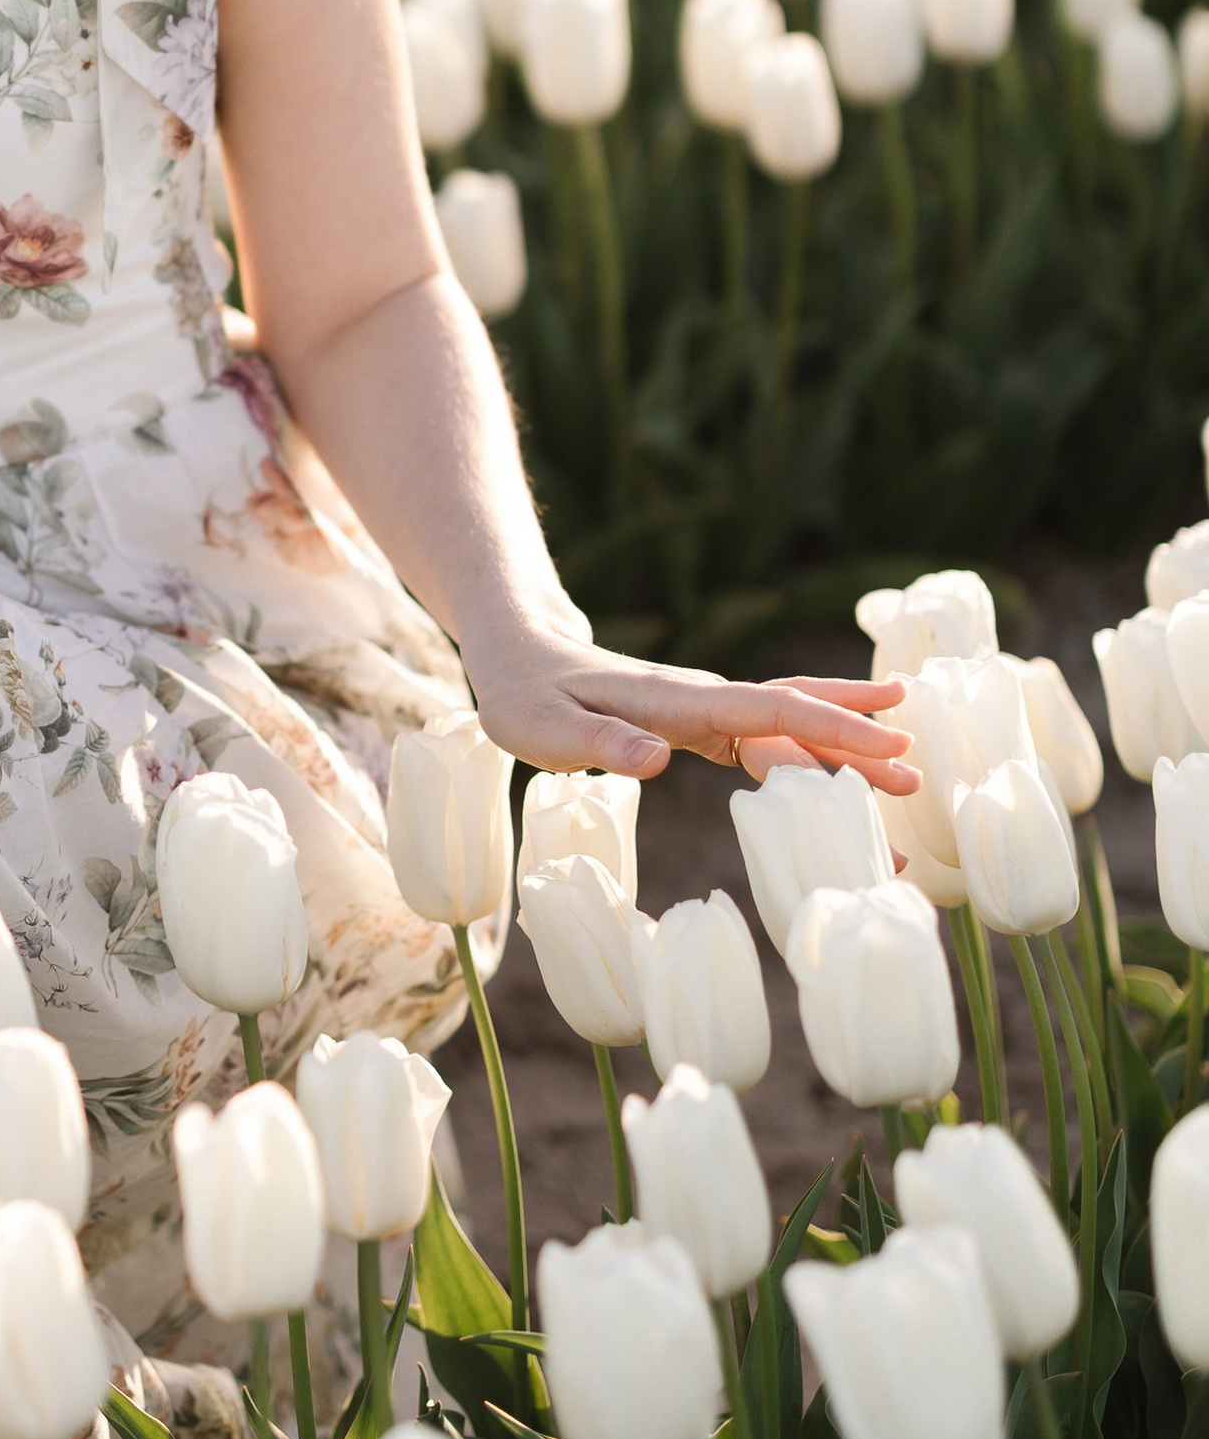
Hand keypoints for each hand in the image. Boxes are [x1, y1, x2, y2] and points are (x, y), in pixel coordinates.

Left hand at [464, 621, 916, 793]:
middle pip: (795, 716)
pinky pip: (766, 740)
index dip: (831, 730)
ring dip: (843, 751)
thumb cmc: (526, 695)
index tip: (889, 747)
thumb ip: (602, 743)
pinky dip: (806, 759)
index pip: (769, 712)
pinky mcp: (700, 724)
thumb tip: (660, 762)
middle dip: (857, 742)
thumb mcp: (547, 728)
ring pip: (788, 728)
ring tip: (904, 783)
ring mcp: (706, 709)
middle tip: (918, 775)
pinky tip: (838, 781)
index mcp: (678, 699)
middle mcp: (703, 698)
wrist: (518, 655)